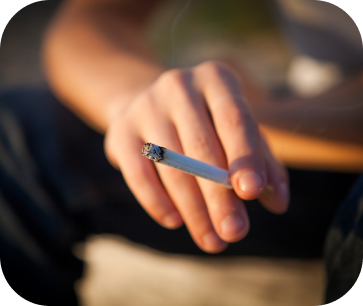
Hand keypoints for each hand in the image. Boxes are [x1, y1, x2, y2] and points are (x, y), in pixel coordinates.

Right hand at [104, 61, 288, 252]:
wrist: (153, 105)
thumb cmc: (208, 123)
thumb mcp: (238, 132)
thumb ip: (263, 163)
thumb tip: (277, 203)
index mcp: (215, 79)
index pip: (234, 119)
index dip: (245, 157)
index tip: (252, 194)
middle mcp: (178, 86)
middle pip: (201, 148)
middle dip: (219, 196)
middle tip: (234, 233)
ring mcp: (145, 106)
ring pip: (171, 166)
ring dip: (192, 209)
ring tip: (212, 240)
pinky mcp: (120, 131)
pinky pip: (138, 173)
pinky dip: (157, 201)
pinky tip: (175, 221)